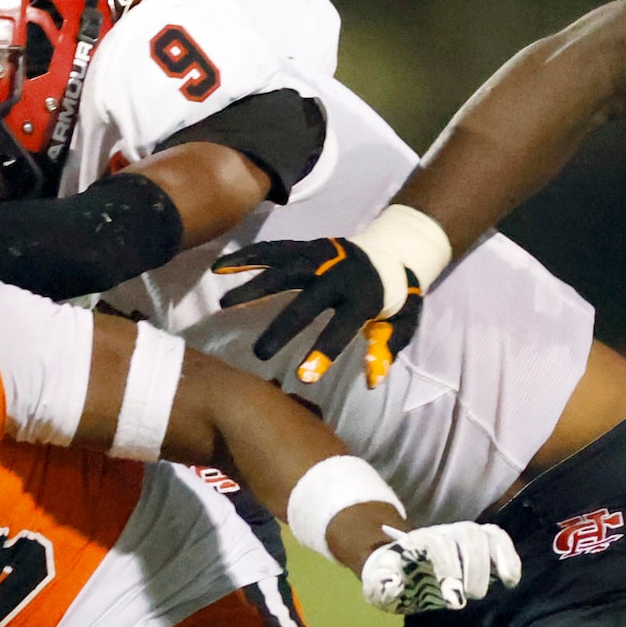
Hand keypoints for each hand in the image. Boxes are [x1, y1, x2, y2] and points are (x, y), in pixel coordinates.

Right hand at [213, 206, 449, 387]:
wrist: (395, 247)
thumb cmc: (395, 294)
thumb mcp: (404, 322)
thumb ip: (387, 348)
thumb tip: (372, 380)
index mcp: (364, 296)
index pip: (344, 327)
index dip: (325, 351)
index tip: (303, 378)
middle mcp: (339, 274)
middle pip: (307, 302)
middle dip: (283, 328)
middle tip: (259, 353)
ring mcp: (319, 256)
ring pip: (283, 270)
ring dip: (253, 285)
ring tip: (224, 304)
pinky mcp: (304, 246)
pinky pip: (272, 250)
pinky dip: (247, 256)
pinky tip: (221, 268)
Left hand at [359, 522, 522, 613]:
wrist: (404, 574)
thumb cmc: (394, 584)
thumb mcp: (379, 589)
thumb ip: (382, 587)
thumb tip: (396, 583)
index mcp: (417, 540)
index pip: (437, 542)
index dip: (448, 565)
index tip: (452, 595)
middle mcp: (443, 532)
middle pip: (467, 533)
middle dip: (474, 565)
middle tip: (472, 596)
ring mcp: (464, 535)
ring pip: (486, 533)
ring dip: (496, 559)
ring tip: (498, 586)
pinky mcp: (483, 543)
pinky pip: (500, 539)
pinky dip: (509, 557)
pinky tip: (510, 581)